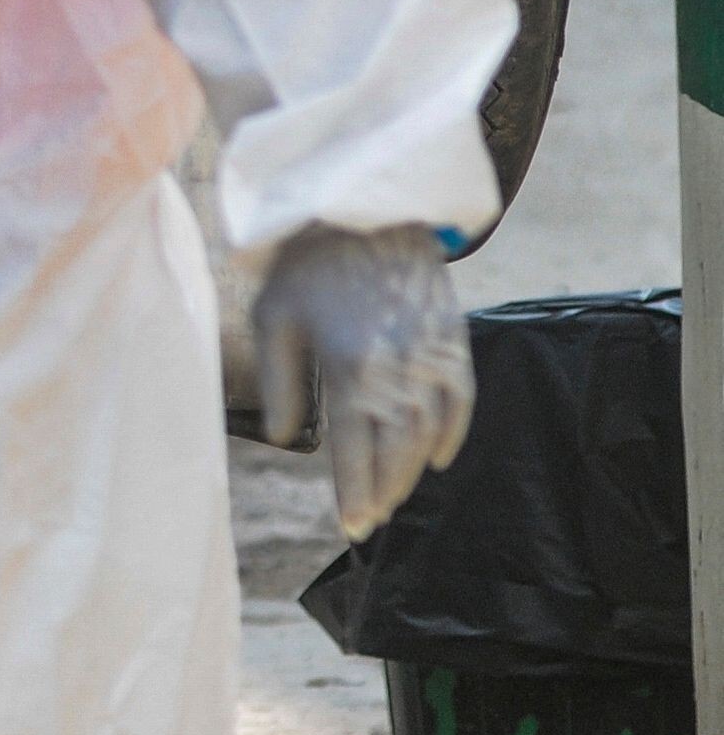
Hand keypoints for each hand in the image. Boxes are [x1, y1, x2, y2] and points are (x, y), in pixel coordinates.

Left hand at [253, 224, 475, 539]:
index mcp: (350, 363)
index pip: (356, 446)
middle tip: (368, 522)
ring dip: (412, 470)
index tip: (351, 528)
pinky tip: (436, 459)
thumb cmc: (306, 264)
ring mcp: (432, 352)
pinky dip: (453, 434)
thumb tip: (285, 438)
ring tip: (391, 497)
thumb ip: (281, 382)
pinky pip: (462, 399)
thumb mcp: (273, 317)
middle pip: (397, 447)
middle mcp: (398, 364)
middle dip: (384, 491)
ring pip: (431, 430)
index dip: (355, 491)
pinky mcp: (454, 338)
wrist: (364, 207)